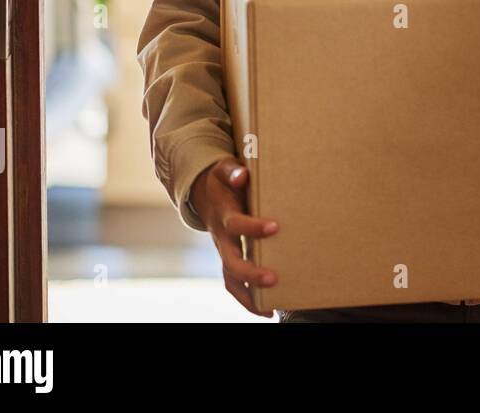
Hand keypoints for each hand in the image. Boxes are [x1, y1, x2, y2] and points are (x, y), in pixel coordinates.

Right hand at [191, 159, 278, 316]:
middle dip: (250, 272)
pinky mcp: (230, 259)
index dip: (253, 226)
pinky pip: (234, 284)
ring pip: (230, 279)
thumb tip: (242, 176)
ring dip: (248, 296)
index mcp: (224, 214)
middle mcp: (222, 237)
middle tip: (272, 278)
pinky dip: (248, 300)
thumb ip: (232, 171)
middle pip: (231, 261)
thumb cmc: (223, 179)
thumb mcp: (224, 169)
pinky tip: (268, 309)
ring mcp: (224, 251)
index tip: (275, 227)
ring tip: (269, 309)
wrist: (205, 193)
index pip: (236, 224)